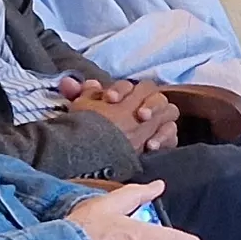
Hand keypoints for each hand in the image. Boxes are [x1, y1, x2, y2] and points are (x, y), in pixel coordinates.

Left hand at [61, 77, 180, 149]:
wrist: (96, 156)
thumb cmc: (92, 128)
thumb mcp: (82, 110)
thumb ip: (77, 96)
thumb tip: (67, 83)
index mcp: (125, 95)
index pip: (130, 85)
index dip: (122, 89)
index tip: (110, 99)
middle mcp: (143, 105)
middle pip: (155, 94)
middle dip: (149, 103)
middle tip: (140, 116)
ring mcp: (156, 122)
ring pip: (169, 110)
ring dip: (159, 116)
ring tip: (148, 130)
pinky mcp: (164, 139)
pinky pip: (172, 133)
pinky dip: (164, 137)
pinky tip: (151, 146)